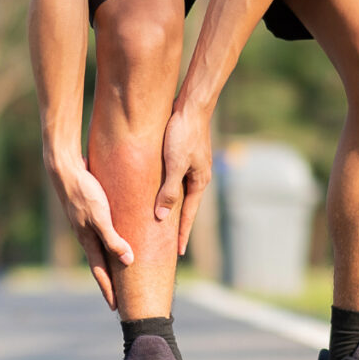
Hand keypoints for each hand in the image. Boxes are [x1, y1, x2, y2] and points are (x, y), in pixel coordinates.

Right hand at [46, 156, 133, 309]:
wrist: (65, 169)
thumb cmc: (84, 192)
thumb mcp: (100, 217)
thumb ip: (113, 239)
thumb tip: (128, 261)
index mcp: (88, 241)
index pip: (100, 272)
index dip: (108, 290)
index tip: (116, 307)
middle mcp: (86, 236)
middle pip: (100, 265)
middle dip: (109, 282)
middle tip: (119, 299)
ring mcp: (86, 225)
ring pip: (100, 250)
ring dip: (109, 263)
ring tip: (119, 274)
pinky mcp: (89, 212)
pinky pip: (101, 234)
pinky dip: (109, 244)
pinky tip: (115, 240)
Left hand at [154, 103, 212, 255]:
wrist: (191, 106)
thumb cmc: (182, 134)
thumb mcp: (175, 164)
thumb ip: (169, 190)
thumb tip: (161, 217)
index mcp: (199, 182)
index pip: (188, 216)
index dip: (182, 234)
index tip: (177, 253)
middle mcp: (198, 177)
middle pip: (185, 207)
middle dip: (177, 226)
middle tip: (170, 245)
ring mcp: (193, 167)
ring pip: (180, 193)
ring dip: (172, 208)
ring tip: (162, 224)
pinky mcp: (185, 156)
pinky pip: (176, 180)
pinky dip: (168, 191)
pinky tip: (159, 193)